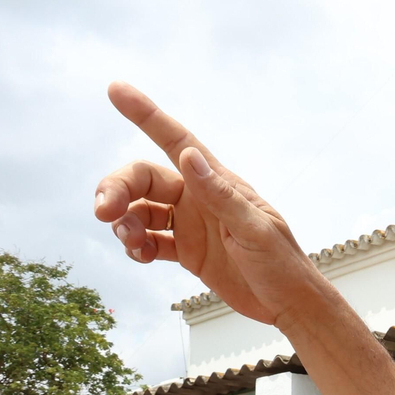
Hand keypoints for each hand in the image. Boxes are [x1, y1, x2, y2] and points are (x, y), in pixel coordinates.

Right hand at [95, 83, 316, 326]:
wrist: (291, 305)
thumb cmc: (283, 265)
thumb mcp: (255, 231)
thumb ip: (222, 197)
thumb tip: (189, 156)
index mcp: (219, 184)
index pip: (177, 141)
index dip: (146, 115)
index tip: (116, 89)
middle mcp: (200, 199)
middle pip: (144, 179)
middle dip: (117, 189)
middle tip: (103, 211)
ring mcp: (192, 225)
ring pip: (142, 210)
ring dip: (125, 222)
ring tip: (130, 242)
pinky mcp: (188, 252)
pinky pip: (150, 241)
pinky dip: (137, 247)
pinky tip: (140, 255)